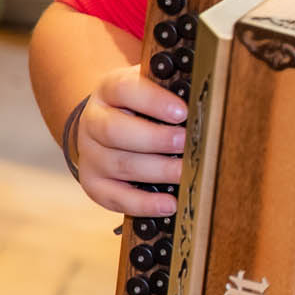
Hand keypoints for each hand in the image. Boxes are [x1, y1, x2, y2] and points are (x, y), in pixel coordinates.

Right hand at [75, 64, 187, 214]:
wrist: (105, 128)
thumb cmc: (138, 108)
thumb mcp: (150, 90)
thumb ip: (170, 92)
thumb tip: (203, 104)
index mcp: (108, 91)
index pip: (124, 90)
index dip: (153, 101)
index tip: (182, 112)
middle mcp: (93, 122)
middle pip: (115, 131)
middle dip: (155, 139)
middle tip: (185, 143)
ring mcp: (91, 155)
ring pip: (119, 165)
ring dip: (157, 171)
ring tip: (185, 172)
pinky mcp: (94, 185)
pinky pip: (116, 198)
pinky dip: (144, 203)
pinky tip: (169, 204)